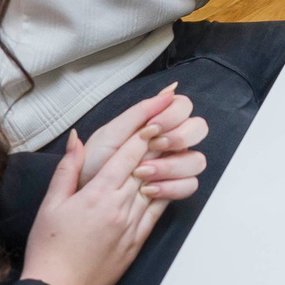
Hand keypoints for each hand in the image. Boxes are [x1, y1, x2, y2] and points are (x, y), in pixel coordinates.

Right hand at [22, 126, 169, 284]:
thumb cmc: (49, 248)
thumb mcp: (51, 203)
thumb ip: (67, 168)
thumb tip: (76, 138)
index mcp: (97, 195)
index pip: (126, 157)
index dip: (141, 136)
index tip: (152, 120)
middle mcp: (119, 208)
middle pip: (145, 169)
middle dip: (156, 147)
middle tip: (169, 128)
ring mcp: (131, 227)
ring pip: (155, 190)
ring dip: (163, 169)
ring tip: (172, 152)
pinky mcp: (136, 244)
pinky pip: (156, 215)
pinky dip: (163, 197)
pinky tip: (166, 187)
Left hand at [78, 83, 209, 201]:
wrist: (85, 195)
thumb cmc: (93, 164)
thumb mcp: (111, 133)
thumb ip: (141, 111)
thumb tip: (171, 89)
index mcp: (155, 123)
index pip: (183, 106)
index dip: (173, 115)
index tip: (151, 128)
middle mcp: (169, 142)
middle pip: (199, 128)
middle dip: (178, 138)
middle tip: (154, 147)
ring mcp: (174, 166)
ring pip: (197, 159)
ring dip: (172, 166)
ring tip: (143, 173)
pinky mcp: (173, 189)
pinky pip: (190, 185)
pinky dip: (171, 187)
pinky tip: (149, 189)